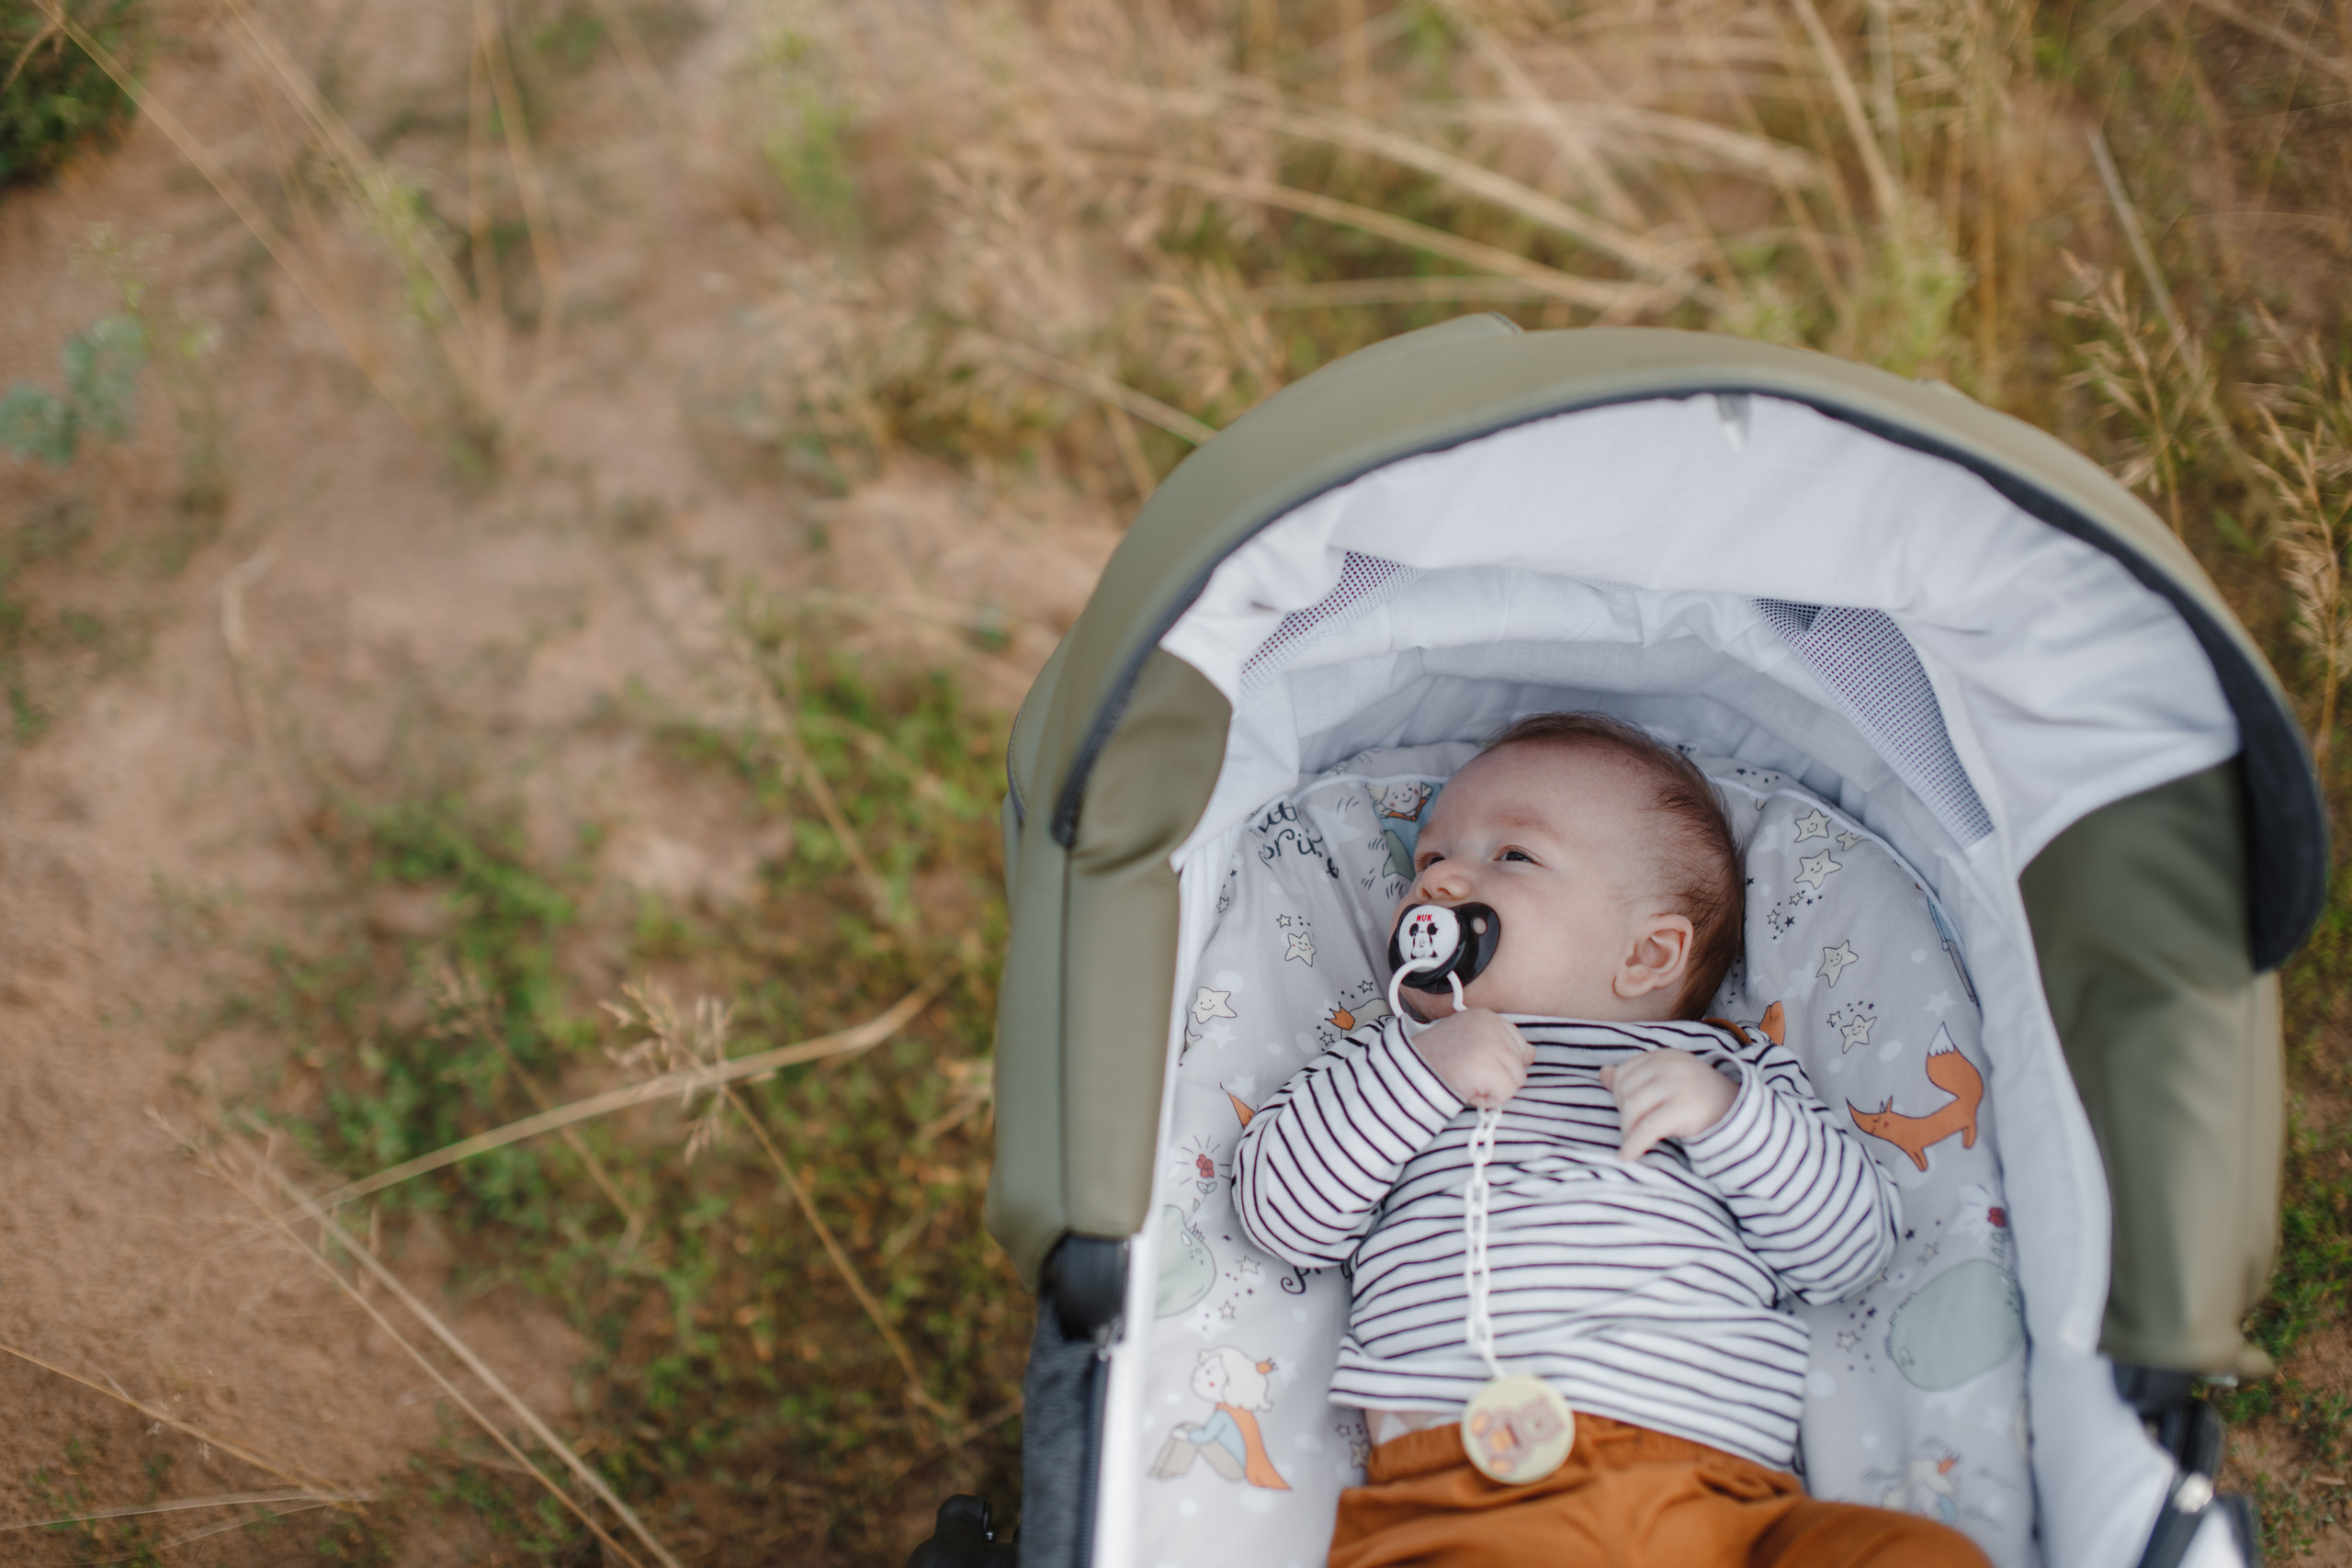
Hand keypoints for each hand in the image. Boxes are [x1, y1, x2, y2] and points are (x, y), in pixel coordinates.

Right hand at [1408, 1008, 1532, 1109]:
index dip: (1500, 1061)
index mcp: (1487, 1017)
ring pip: (1515, 1081)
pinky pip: (1505, 1095)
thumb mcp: (1467, 1040)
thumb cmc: (1435, 1061)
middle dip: (1499, 1075)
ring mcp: (1492, 1046)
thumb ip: (1497, 1043)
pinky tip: (1466, 1089)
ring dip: (1492, 1089)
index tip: (1475, 1063)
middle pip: (1521, 1063)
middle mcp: (1492, 1026)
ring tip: (1466, 1081)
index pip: (1519, 1044)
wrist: (1407, 1074)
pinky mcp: (1490, 1069)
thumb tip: (1531, 1055)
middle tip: (1469, 1073)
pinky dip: (1486, 1100)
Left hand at [1600, 1049, 1737, 1161]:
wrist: (1740, 1116)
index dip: (1619, 1096)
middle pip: (1625, 1091)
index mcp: (1665, 1056)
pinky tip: (1627, 1156)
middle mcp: (1671, 1065)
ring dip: (1627, 1131)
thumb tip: (1602, 1073)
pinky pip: (1647, 1128)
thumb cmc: (1698, 1100)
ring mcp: (1679, 1085)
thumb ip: (1636, 1076)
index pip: (1624, 1073)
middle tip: (1634, 1130)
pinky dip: (1633, 1145)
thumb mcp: (1667, 1082)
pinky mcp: (1684, 1109)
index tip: (1630, 1112)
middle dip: (1624, 1114)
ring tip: (1633, 1142)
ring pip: (1632, 1108)